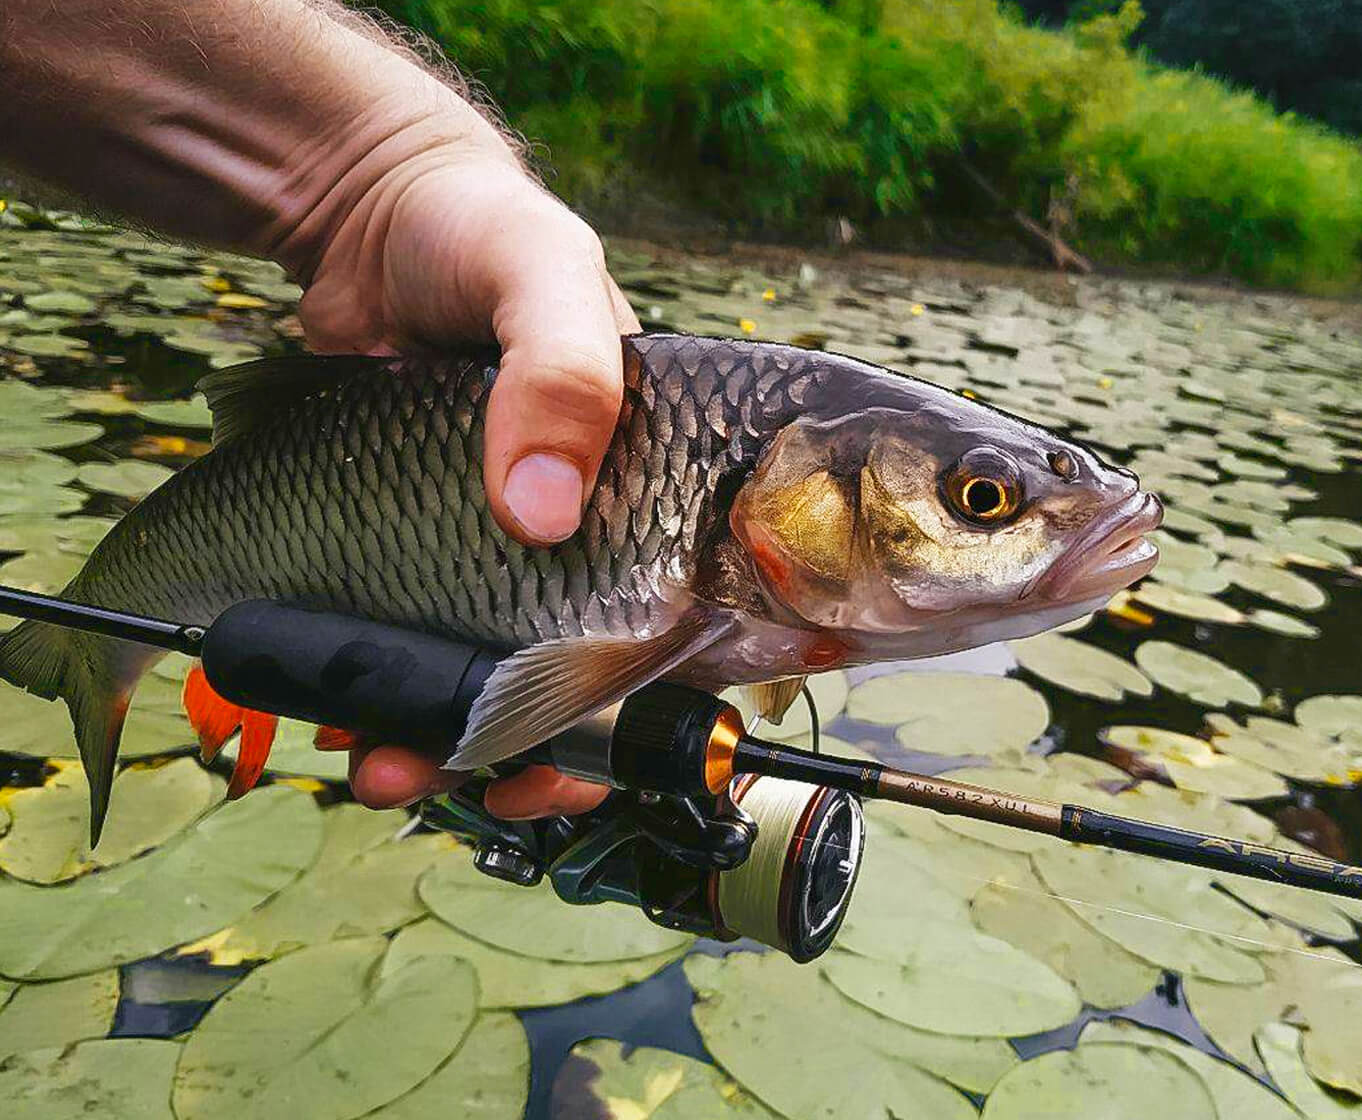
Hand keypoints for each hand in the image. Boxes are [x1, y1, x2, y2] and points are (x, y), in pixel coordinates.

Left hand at [298, 145, 631, 816]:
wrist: (359, 217)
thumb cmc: (481, 227)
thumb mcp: (540, 271)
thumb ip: (562, 371)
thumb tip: (543, 511)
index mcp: (669, 479)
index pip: (717, 612)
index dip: (684, 702)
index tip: (627, 754)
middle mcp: (602, 530)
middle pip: (611, 683)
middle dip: (561, 761)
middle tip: (509, 790)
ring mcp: (508, 552)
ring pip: (507, 689)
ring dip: (453, 750)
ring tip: (387, 770)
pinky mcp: (424, 555)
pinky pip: (419, 653)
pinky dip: (385, 701)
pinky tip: (347, 717)